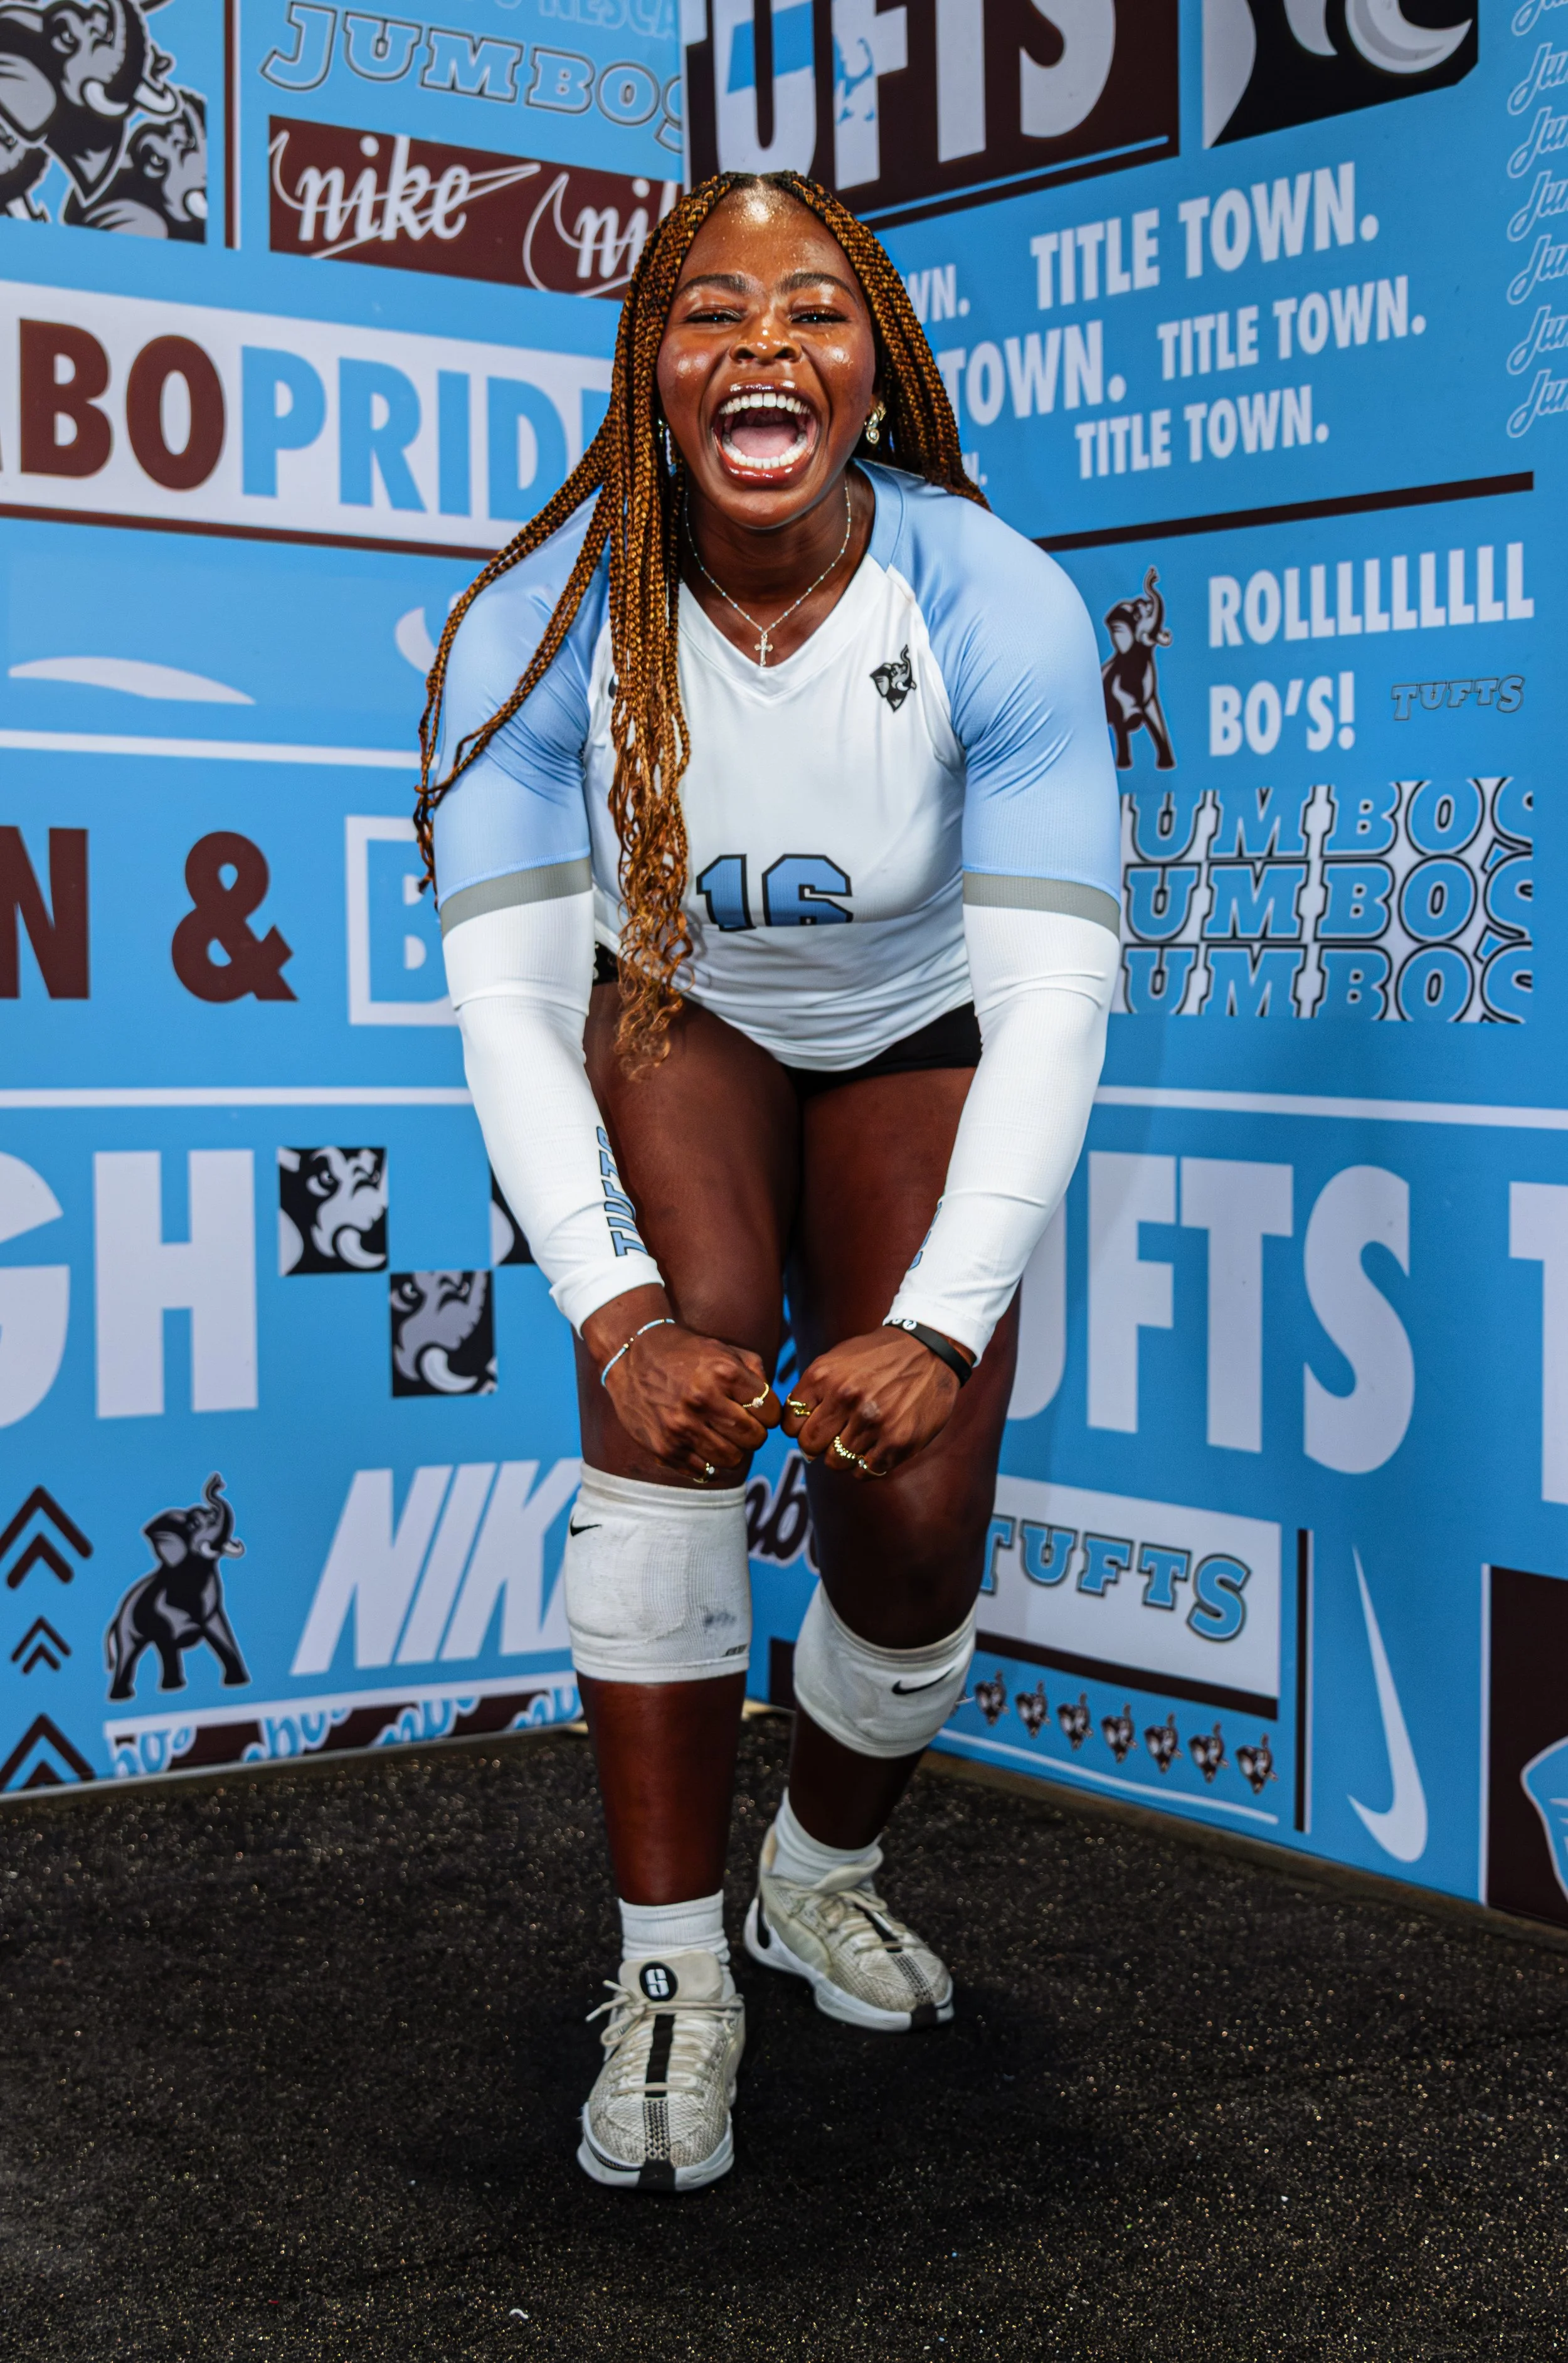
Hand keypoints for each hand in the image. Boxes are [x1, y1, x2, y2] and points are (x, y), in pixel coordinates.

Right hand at [584, 1288, 779, 1480]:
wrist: (631, 1356)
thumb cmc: (685, 1353)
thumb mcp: (725, 1350)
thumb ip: (757, 1375)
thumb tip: (773, 1409)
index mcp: (723, 1373)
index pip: (770, 1412)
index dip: (768, 1413)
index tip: (756, 1409)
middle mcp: (702, 1401)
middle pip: (755, 1439)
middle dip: (754, 1433)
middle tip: (741, 1424)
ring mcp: (681, 1428)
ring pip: (733, 1460)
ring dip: (733, 1449)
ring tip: (722, 1434)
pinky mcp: (664, 1448)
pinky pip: (704, 1471)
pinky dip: (709, 1462)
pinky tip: (702, 1443)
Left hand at [780, 1327, 972, 1479]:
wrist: (930, 1350)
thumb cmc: (879, 1357)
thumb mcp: (837, 1359)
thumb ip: (813, 1390)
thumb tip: (796, 1430)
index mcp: (824, 1376)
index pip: (791, 1424)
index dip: (801, 1428)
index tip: (815, 1424)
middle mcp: (846, 1398)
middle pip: (810, 1446)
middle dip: (819, 1445)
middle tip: (836, 1435)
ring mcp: (872, 1421)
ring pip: (836, 1463)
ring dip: (845, 1455)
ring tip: (860, 1438)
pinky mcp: (897, 1441)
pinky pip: (865, 1471)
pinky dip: (866, 1465)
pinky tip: (876, 1447)